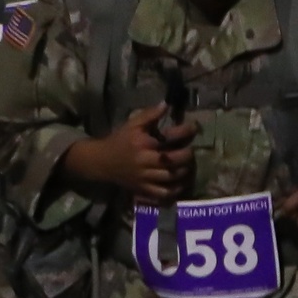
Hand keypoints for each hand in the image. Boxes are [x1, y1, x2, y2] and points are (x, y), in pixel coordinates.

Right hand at [63, 104, 195, 201]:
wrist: (102, 162)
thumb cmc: (120, 140)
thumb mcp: (132, 124)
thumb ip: (150, 114)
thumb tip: (167, 104)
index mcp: (143, 143)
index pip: (170, 136)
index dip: (186, 131)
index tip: (194, 127)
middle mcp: (145, 161)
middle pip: (173, 160)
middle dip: (187, 155)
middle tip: (191, 150)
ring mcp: (144, 177)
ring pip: (171, 177)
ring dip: (184, 171)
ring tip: (188, 165)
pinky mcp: (143, 189)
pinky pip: (163, 193)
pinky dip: (175, 190)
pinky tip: (180, 183)